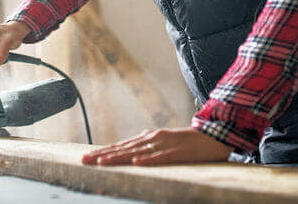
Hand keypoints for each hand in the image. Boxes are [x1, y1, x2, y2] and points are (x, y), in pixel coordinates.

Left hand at [81, 128, 232, 165]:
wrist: (213, 135)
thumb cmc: (188, 143)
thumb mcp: (164, 144)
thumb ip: (148, 149)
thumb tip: (131, 155)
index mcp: (148, 138)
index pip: (120, 147)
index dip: (103, 152)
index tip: (86, 158)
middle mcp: (152, 139)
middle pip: (123, 149)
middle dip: (103, 155)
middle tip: (83, 161)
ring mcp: (164, 144)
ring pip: (137, 152)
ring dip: (118, 158)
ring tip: (102, 163)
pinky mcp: (178, 152)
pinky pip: (161, 157)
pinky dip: (148, 160)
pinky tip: (136, 163)